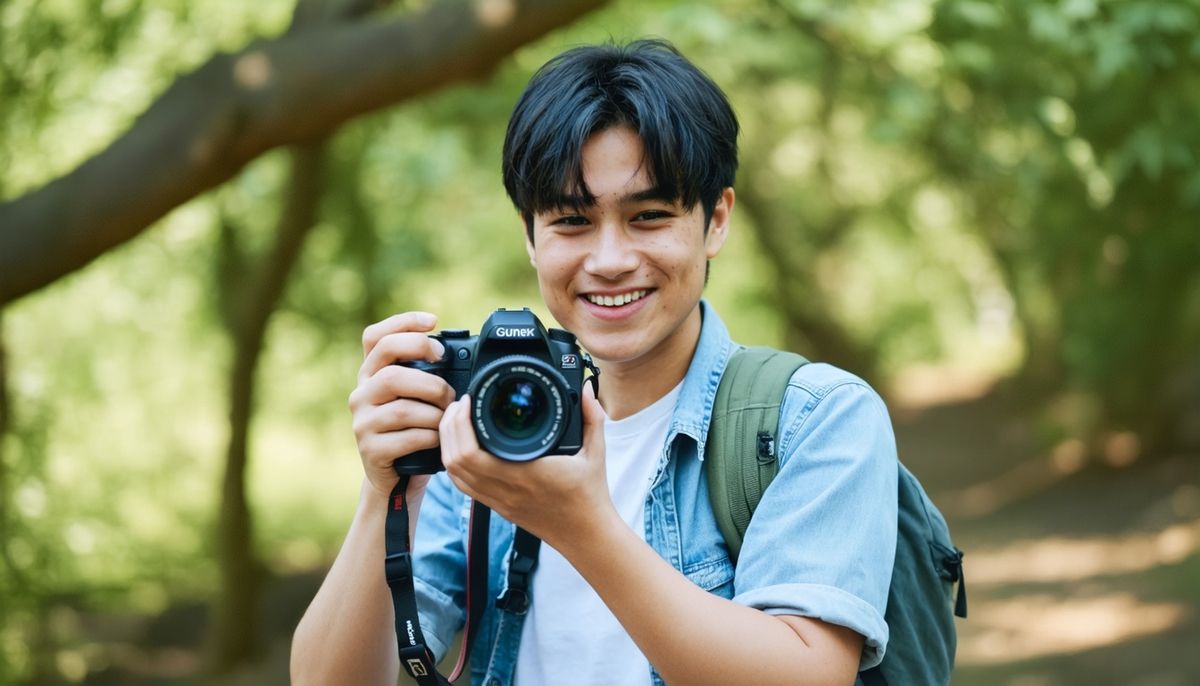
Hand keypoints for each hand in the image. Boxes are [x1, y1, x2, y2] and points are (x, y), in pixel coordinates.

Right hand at [348, 311, 455, 499]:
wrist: (395, 477)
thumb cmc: (412, 430)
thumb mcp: (415, 397)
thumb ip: (425, 374)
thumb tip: (457, 352)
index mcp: (371, 373)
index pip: (375, 337)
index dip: (403, 323)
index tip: (433, 322)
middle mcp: (361, 393)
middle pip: (391, 373)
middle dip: (430, 381)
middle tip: (449, 392)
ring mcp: (362, 422)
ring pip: (402, 408)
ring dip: (434, 413)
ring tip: (446, 419)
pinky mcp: (370, 449)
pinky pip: (407, 437)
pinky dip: (430, 437)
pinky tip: (437, 439)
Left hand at [437, 383, 617, 548]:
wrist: (585, 535)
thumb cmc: (590, 496)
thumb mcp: (596, 452)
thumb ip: (592, 417)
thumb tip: (585, 388)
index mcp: (525, 473)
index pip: (473, 451)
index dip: (462, 423)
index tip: (470, 400)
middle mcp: (506, 489)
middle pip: (455, 459)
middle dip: (450, 426)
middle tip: (460, 405)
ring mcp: (498, 500)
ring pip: (454, 473)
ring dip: (449, 444)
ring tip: (457, 421)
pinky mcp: (498, 507)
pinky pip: (463, 486)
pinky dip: (455, 464)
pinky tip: (462, 447)